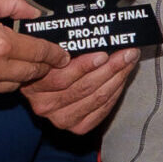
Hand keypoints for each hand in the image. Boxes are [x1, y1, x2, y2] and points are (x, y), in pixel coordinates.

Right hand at [0, 0, 68, 104]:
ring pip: (14, 86)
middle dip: (40, 66)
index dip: (55, 55)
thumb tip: (34, 10)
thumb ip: (11, 4)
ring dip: (18, 75)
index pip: (40, 54)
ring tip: (12, 61)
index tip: (63, 55)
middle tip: (45, 59)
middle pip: (32, 74)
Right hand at [24, 47, 139, 133]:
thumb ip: (64, 45)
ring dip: (117, 78)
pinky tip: (122, 78)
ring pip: (96, 98)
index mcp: (34, 84)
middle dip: (110, 68)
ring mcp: (61, 119)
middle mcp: (45, 105)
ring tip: (129, 61)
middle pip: (84, 87)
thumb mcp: (49, 51)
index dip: (85, 65)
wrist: (45, 89)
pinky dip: (115, 92)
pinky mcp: (77, 127)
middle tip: (127, 53)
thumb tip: (94, 34)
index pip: (61, 77)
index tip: (104, 53)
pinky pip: (102, 110)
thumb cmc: (51, 63)